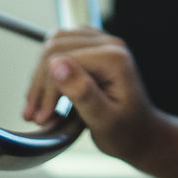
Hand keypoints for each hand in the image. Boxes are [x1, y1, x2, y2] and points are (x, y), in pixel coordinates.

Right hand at [23, 26, 160, 163]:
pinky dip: (50, 70)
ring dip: (42, 77)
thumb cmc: (127, 132)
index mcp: (114, 58)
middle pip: (55, 47)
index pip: (62, 59)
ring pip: (55, 44)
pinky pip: (62, 47)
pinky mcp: (94, 48)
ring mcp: (102, 43)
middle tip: (35, 116)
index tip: (41, 117)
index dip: (47, 89)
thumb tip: (56, 65)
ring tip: (41, 109)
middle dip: (40, 84)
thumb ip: (82, 92)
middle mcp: (109, 43)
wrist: (142, 135)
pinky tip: (51, 95)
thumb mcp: (104, 120)